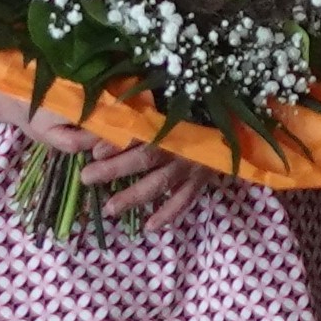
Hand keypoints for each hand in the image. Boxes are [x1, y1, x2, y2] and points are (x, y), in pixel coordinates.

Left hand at [32, 112, 215, 229]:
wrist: (233, 114)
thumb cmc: (195, 102)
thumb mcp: (168, 94)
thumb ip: (139, 101)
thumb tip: (102, 110)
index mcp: (169, 119)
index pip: (139, 130)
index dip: (117, 141)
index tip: (94, 152)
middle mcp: (179, 143)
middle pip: (144, 157)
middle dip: (114, 169)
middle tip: (87, 177)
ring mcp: (192, 163)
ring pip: (160, 182)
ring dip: (134, 196)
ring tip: (109, 209)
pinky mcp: (203, 178)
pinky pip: (185, 199)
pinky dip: (169, 214)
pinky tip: (150, 226)